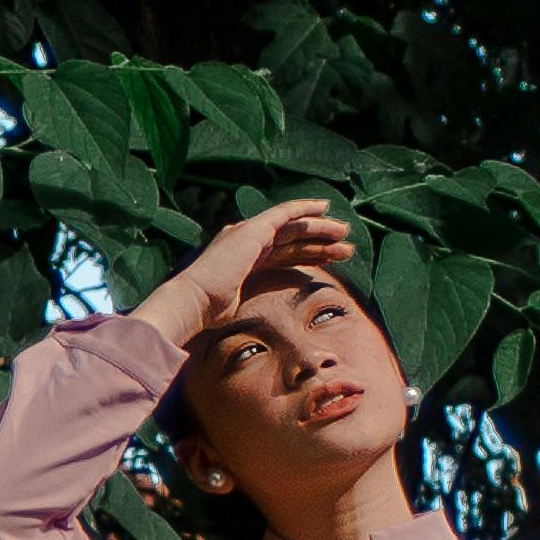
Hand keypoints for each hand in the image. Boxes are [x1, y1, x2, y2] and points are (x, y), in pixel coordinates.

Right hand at [138, 197, 355, 346]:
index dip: (307, 256)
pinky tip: (324, 208)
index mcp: (243, 260)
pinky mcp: (253, 229)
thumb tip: (265, 332)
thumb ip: (254, 310)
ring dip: (320, 229)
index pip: (282, 255)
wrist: (194, 302)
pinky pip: (285, 214)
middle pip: (291, 241)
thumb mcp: (240, 312)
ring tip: (345, 234)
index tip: (329, 260)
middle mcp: (245, 243)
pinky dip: (304, 209)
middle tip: (345, 247)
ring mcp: (248, 234)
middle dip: (319, 243)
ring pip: (293, 227)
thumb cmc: (210, 317)